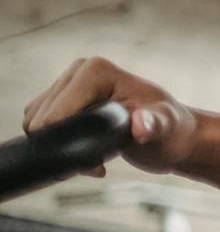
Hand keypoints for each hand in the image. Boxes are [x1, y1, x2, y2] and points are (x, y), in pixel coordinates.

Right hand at [22, 57, 198, 176]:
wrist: (171, 135)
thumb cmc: (171, 129)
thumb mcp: (166, 128)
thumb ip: (154, 125)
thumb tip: (141, 126)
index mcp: (95, 70)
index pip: (54, 113)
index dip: (66, 142)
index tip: (98, 160)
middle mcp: (77, 71)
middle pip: (41, 120)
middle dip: (64, 147)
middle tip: (100, 161)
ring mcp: (67, 86)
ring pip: (36, 125)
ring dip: (60, 148)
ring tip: (96, 158)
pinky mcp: (61, 102)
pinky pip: (41, 128)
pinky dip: (57, 146)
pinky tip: (87, 154)